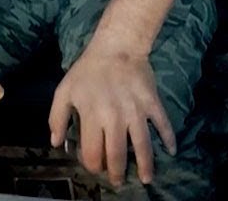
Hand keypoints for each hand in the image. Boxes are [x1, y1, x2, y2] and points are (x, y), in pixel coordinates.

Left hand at [49, 43, 175, 188]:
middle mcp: (115, 119)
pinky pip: (163, 124)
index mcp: (93, 117)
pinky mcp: (152, 103)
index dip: (94, 166)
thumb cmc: (88, 70)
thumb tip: (56, 143)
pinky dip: (168, 138)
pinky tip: (172, 151)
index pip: (94, 154)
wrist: (117, 46)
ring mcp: (136, 112)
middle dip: (117, 173)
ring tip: (146, 179)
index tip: (96, 167)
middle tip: (118, 180)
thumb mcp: (64, 91)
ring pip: (143, 146)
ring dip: (145, 166)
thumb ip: (56, 118)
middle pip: (118, 155)